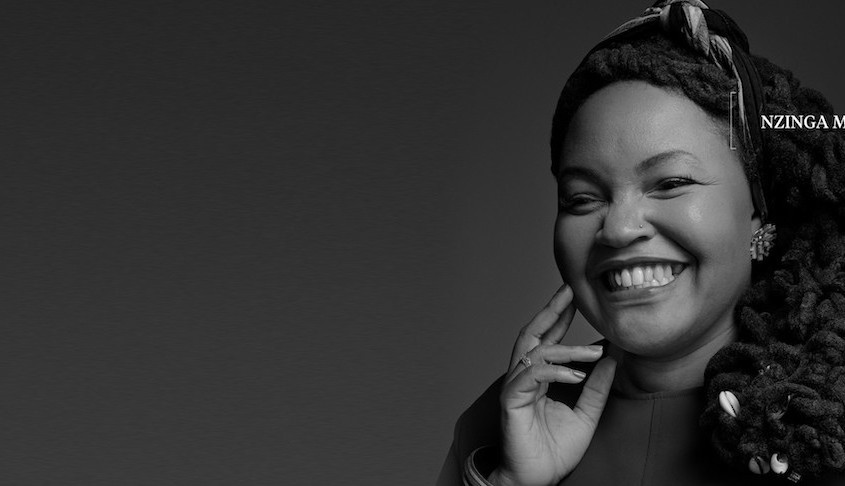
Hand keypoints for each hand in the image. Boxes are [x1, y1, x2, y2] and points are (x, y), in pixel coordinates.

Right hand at [488, 283, 616, 485]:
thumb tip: (612, 359)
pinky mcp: (511, 400)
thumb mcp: (586, 415)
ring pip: (536, 353)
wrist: (536, 479)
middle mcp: (523, 377)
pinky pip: (532, 376)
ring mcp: (515, 387)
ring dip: (566, 347)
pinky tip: (577, 374)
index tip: (574, 298)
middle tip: (568, 292)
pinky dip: (555, 371)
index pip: (547, 340)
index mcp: (538, 378)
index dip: (559, 318)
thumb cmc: (554, 451)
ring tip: (594, 352)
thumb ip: (597, 388)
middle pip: (532, 335)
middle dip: (550, 311)